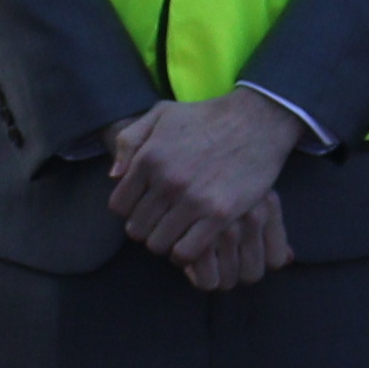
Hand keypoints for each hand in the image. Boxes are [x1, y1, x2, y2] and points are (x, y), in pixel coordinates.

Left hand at [107, 91, 300, 290]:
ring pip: (158, 244)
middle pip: (137, 229)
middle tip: (163, 222)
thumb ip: (129, 141)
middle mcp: (166, 180)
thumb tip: (114, 176)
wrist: (255, 121)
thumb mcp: (161, 114)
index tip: (145, 207)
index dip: (130, 210)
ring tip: (177, 232)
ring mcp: (192, 199)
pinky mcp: (219, 214)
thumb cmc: (205, 117)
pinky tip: (193, 241)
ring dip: (166, 242)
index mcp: (148, 158)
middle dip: (147, 228)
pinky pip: (186, 251)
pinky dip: (185, 253)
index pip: (119, 206)